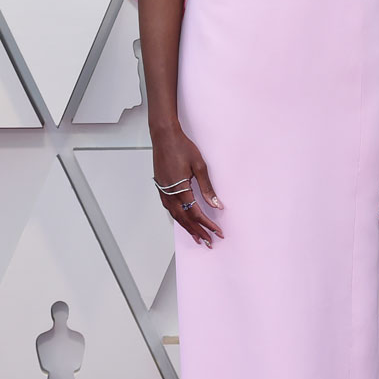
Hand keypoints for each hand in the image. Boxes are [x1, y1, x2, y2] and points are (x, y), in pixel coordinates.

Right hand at [152, 126, 223, 246]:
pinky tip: (183, 221)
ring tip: (197, 237)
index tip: (217, 232)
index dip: (207, 225)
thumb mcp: (199, 166)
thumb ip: (207, 188)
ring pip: (176, 216)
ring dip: (187, 228)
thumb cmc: (181, 147)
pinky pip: (170, 209)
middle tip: (208, 242)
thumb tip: (216, 205)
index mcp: (180, 189)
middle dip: (198, 232)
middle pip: (185, 219)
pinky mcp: (161, 188)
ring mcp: (163, 192)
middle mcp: (169, 193)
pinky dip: (178, 218)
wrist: (163, 136)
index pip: (196, 213)